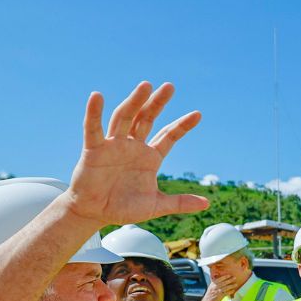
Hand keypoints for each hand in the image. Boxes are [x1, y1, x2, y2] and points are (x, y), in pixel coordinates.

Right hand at [65, 82, 208, 226]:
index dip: (182, 125)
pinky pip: (93, 128)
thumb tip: (207, 204)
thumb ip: (180, 203)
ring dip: (135, 102)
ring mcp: (114, 145)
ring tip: (146, 86)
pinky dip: (94, 113)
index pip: (169, 136)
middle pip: (147, 119)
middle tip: (170, 87)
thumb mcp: (156, 206)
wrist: (95, 214)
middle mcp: (133, 146)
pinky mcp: (94, 149)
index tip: (198, 115)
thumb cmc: (123, 208)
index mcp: (150, 157)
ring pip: (125, 118)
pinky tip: (97, 97)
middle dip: (157, 103)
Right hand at [202, 275, 234, 300]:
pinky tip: (233, 290)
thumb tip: (218, 277)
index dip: (224, 277)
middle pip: (223, 283)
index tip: (229, 275)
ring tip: (236, 284)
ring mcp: (217, 292)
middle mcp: (215, 287)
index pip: (219, 279)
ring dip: (231, 286)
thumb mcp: (211, 287)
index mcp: (213, 284)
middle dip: (229, 280)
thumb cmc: (210, 294)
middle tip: (234, 278)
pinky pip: (226, 293)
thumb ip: (215, 282)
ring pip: (225, 288)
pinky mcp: (219, 296)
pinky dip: (230, 292)